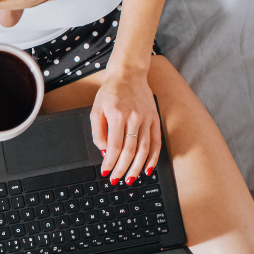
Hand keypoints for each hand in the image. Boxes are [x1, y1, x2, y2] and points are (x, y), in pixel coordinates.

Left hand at [90, 68, 159, 183]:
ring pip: (144, 150)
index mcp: (117, 115)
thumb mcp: (96, 109)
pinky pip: (156, 142)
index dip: (110, 162)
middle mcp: (134, 118)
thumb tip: (104, 152)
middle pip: (130, 151)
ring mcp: (147, 119)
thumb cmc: (111, 92)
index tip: (106, 172)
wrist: (129, 74)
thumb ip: (98, 132)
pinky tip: (148, 168)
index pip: (114, 146)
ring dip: (137, 167)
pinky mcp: (155, 119)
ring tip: (130, 179)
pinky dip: (153, 158)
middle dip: (122, 169)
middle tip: (116, 180)